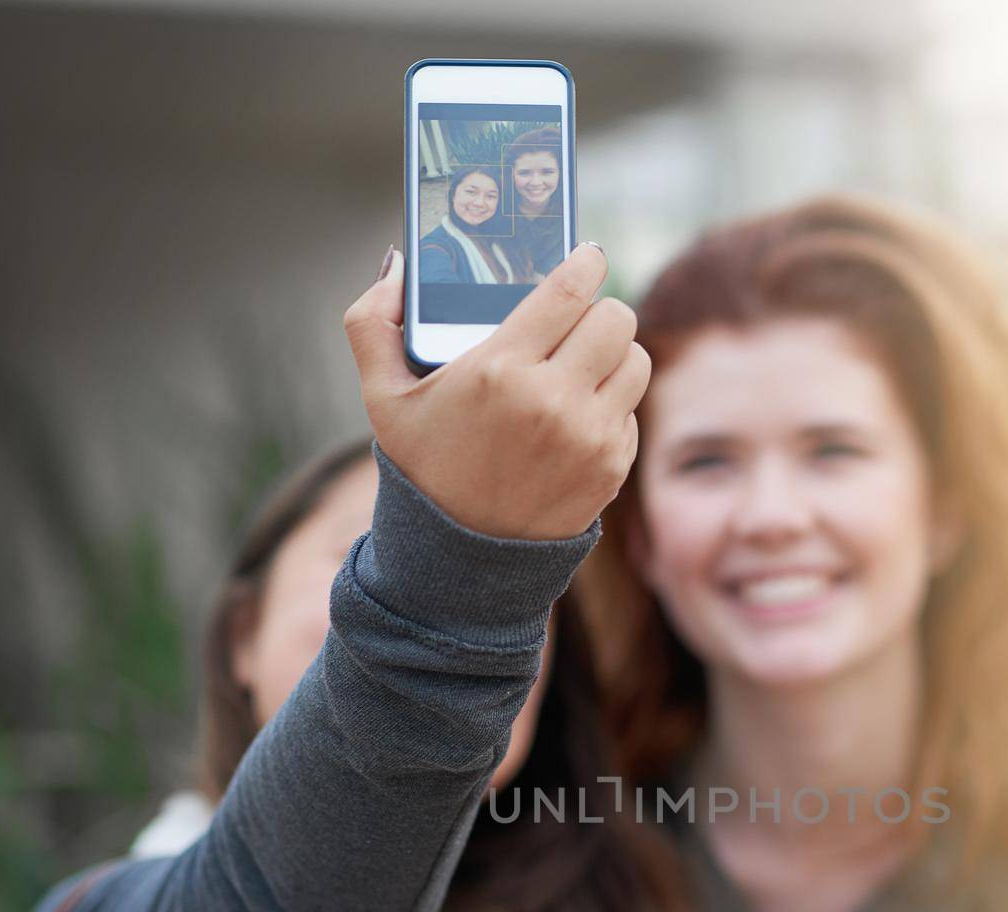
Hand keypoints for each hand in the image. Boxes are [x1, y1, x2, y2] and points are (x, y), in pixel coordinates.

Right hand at [344, 242, 649, 540]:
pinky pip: (631, 411)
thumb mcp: (381, 397)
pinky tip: (579, 414)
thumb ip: (372, 322)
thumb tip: (397, 262)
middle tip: (581, 317)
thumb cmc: (423, 469)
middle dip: (600, 309)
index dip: (587, 262)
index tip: (589, 256)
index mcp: (498, 369)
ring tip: (586, 362)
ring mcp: (588, 438)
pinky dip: (612, 405)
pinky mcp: (611, 469)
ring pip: (635, 361)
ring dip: (615, 354)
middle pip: (615, 319)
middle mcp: (551, 401)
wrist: (460, 558)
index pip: (569, 290)